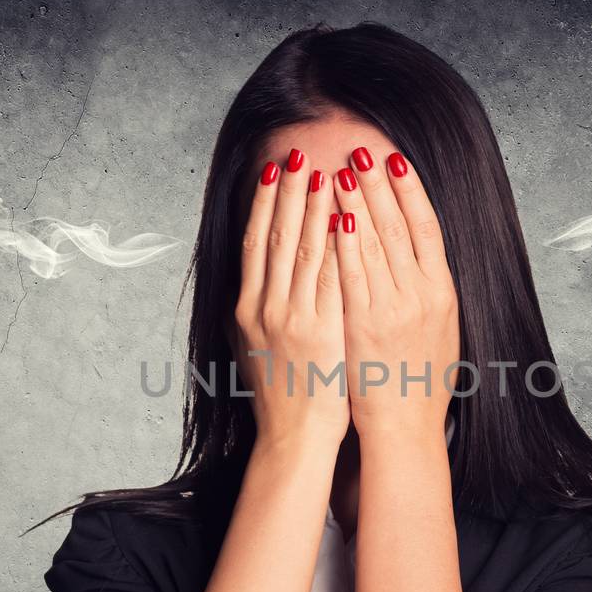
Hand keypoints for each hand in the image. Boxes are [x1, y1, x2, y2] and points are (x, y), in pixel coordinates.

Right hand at [234, 148, 349, 447]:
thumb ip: (255, 312)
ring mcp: (291, 318)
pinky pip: (329, 277)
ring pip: (303, 250)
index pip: (255, 243)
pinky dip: (335, 244)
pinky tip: (344, 216)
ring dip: (314, 206)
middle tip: (298, 153)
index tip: (273, 170)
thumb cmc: (280, 396)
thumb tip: (252, 281)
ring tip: (324, 171)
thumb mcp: (253, 348)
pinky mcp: (319, 331)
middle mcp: (264, 308)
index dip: (263, 203)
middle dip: (288, 192)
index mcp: (247, 309)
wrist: (293, 438)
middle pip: (277, 237)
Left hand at [331, 146, 459, 441]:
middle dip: (377, 186)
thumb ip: (430, 291)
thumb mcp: (441, 330)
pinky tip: (333, 216)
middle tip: (361, 151)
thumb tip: (421, 256)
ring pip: (374, 244)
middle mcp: (421, 295)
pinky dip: (344, 242)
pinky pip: (352, 275)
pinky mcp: (364, 325)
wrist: (405, 426)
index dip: (411, 191)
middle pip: (399, 227)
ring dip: (356, 203)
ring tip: (340, 170)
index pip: (427, 228)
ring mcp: (393, 309)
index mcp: (443, 292)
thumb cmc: (421, 382)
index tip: (396, 161)